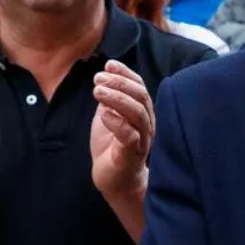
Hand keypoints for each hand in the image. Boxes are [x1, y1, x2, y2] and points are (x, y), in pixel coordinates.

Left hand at [90, 60, 153, 202]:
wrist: (114, 180)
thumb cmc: (112, 147)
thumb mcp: (108, 117)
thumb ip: (109, 100)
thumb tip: (103, 78)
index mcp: (142, 112)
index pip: (139, 86)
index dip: (125, 73)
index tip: (108, 64)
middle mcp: (146, 123)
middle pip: (140, 96)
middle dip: (119, 83)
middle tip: (98, 78)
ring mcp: (142, 139)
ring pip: (137, 113)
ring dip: (117, 98)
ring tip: (97, 91)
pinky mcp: (132, 154)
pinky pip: (129, 135)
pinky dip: (116, 122)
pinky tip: (102, 113)